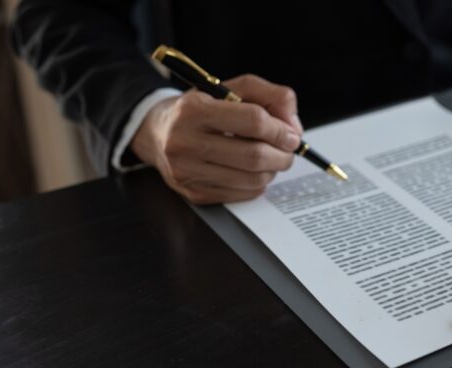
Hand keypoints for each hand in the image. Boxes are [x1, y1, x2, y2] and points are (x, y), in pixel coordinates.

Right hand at [132, 74, 302, 203]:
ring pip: (252, 179)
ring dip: (273, 170)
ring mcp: (187, 172)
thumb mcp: (231, 89)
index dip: (280, 129)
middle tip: (289, 150)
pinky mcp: (194, 193)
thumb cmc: (201, 108)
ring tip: (272, 158)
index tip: (292, 134)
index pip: (253, 121)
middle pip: (254, 156)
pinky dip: (258, 183)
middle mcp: (185, 142)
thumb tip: (293, 125)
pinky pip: (242, 194)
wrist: (158, 133)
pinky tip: (254, 171)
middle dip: (282, 155)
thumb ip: (269, 95)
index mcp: (194, 109)